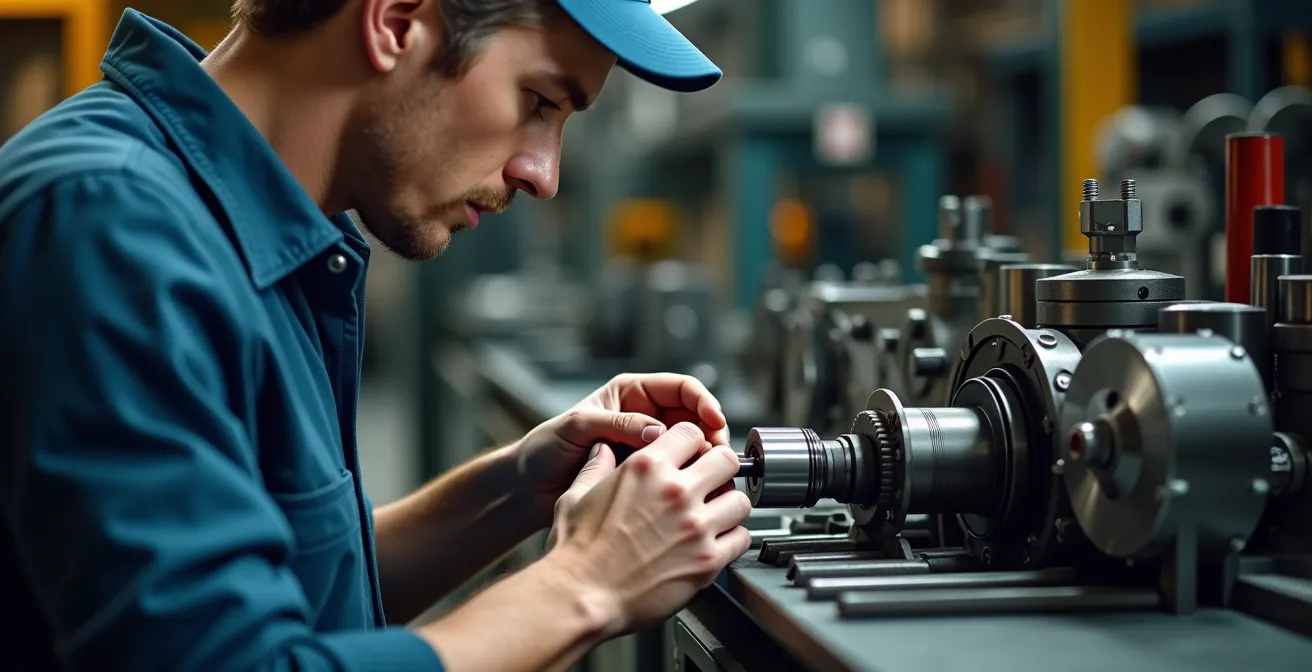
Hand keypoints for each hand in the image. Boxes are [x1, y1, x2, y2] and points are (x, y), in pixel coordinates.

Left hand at [516, 373, 728, 524]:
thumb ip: (617, 424)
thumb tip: (658, 431)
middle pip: (694, 419)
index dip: (703, 403)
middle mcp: (644, 418)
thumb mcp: (578, 427)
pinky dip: (688, 480)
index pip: (681, 389)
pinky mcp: (645, 476)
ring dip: (703, 460)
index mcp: (632, 395)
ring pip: (691, 448)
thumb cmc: (545, 449)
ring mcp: (647, 448)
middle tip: (717, 456)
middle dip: (710, 435)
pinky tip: (692, 490)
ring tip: (706, 475)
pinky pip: (676, 473)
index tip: (715, 422)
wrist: (529, 487)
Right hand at [542, 422, 752, 636]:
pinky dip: (733, 539)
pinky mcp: (707, 561)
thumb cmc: (576, 551)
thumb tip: (601, 451)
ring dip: (729, 506)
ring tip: (715, 515)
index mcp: (646, 468)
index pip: (692, 433)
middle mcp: (676, 491)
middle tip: (712, 482)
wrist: (581, 596)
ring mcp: (696, 526)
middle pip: (727, 460)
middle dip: (720, 469)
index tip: (693, 455)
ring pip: (740, 500)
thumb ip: (595, 467)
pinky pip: (742, 538)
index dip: (694, 444)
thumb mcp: (576, 495)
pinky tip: (717, 542)